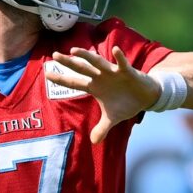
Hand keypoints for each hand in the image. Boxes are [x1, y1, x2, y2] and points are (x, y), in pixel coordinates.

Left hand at [44, 46, 159, 143]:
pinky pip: (122, 64)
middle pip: (81, 68)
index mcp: (94, 86)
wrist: (146, 96)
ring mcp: (113, 73)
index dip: (61, 79)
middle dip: (68, 62)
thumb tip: (94, 142)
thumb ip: (102, 128)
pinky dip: (119, 58)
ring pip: (97, 62)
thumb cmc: (126, 102)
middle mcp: (100, 77)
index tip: (47, 74)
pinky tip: (115, 50)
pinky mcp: (127, 72)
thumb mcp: (112, 118)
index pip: (74, 82)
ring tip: (74, 51)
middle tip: (54, 55)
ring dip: (87, 56)